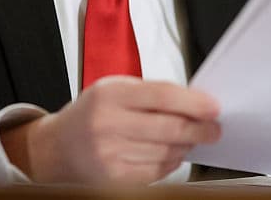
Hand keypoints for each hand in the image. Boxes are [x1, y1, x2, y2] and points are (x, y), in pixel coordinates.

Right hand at [0, 77, 220, 184]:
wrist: (57, 149)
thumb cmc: (92, 114)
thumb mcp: (114, 89)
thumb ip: (151, 93)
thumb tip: (194, 102)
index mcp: (109, 94)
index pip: (162, 96)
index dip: (193, 102)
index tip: (213, 107)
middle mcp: (108, 125)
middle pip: (169, 128)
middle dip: (199, 129)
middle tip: (214, 129)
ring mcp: (110, 155)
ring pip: (166, 152)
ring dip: (186, 146)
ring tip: (190, 138)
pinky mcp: (115, 180)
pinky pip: (157, 172)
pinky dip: (171, 162)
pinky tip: (172, 153)